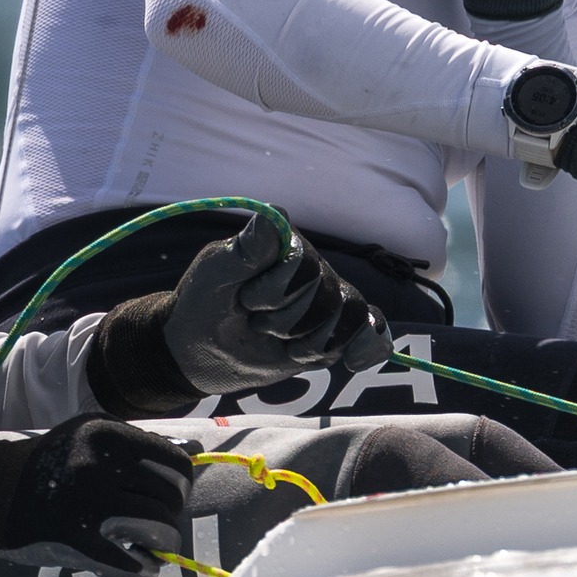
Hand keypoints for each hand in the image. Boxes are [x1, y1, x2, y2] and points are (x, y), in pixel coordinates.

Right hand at [0, 415, 191, 576]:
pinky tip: (143, 569)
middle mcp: (100, 467)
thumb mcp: (91, 433)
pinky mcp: (75, 541)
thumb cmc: (52, 460)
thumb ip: (139, 441)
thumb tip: (194, 449)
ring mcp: (88, 505)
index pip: (175, 463)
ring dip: (165, 545)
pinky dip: (143, 571)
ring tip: (159, 549)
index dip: (181, 483)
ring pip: (157, 529)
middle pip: (169, 498)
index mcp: (108, 436)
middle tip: (161, 523)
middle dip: (172, 515)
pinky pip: (128, 563)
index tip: (172, 494)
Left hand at [88, 214, 392, 414]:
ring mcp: (329, 302)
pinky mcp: (336, 334)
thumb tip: (274, 214)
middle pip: (329, 299)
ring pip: (353, 319)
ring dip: (312, 344)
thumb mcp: (217, 273)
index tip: (243, 301)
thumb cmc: (204, 301)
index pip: (306, 267)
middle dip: (286, 323)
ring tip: (282, 346)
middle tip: (255, 324)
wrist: (201, 348)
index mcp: (290, 247)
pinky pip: (375, 336)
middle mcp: (316, 270)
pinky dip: (370, 348)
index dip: (275, 292)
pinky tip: (352, 362)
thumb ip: (248, 248)